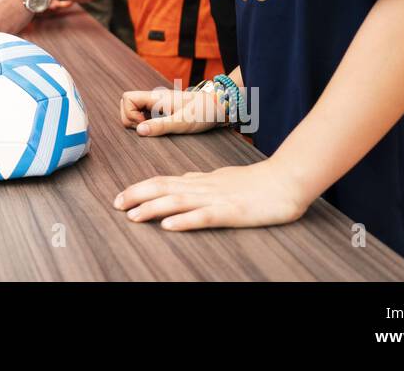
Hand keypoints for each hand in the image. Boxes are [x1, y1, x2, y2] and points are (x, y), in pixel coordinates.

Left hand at [111, 159, 313, 230]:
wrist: (287, 179)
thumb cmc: (257, 181)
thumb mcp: (223, 178)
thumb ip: (200, 180)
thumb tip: (180, 181)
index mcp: (201, 181)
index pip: (164, 182)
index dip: (140, 188)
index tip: (120, 196)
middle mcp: (204, 187)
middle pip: (164, 188)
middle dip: (138, 196)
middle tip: (115, 204)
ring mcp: (217, 199)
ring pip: (179, 201)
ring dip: (153, 208)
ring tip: (133, 215)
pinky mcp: (232, 213)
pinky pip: (205, 217)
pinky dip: (185, 220)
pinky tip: (169, 226)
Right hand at [120, 87, 224, 136]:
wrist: (219, 104)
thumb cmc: (203, 112)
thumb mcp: (182, 122)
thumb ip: (160, 126)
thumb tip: (139, 131)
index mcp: (155, 97)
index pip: (127, 98)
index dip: (130, 113)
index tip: (145, 125)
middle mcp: (154, 98)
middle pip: (127, 102)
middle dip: (131, 118)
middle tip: (148, 129)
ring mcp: (157, 102)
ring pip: (135, 108)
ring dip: (139, 120)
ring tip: (155, 129)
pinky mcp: (163, 108)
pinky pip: (145, 112)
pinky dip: (147, 121)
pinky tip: (160, 127)